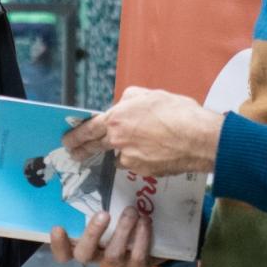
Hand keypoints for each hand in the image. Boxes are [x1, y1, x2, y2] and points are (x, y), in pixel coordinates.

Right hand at [49, 207, 159, 266]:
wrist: (154, 239)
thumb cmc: (122, 219)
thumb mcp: (108, 212)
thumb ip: (97, 203)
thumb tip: (88, 171)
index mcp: (84, 244)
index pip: (64, 253)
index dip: (58, 244)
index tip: (57, 227)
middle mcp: (97, 256)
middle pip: (84, 255)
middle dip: (92, 233)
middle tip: (103, 214)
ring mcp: (117, 264)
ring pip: (113, 254)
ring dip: (122, 230)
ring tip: (131, 211)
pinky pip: (137, 256)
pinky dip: (141, 236)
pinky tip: (145, 221)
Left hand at [66, 86, 221, 175]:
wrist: (199, 138)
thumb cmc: (178, 113)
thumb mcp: (149, 95)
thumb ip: (128, 100)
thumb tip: (123, 105)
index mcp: (117, 119)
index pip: (88, 130)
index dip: (75, 136)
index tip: (67, 140)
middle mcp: (118, 141)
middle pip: (95, 147)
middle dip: (83, 150)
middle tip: (75, 154)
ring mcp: (130, 159)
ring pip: (120, 155)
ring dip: (125, 151)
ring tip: (146, 142)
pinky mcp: (143, 171)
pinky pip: (136, 164)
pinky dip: (142, 159)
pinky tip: (156, 151)